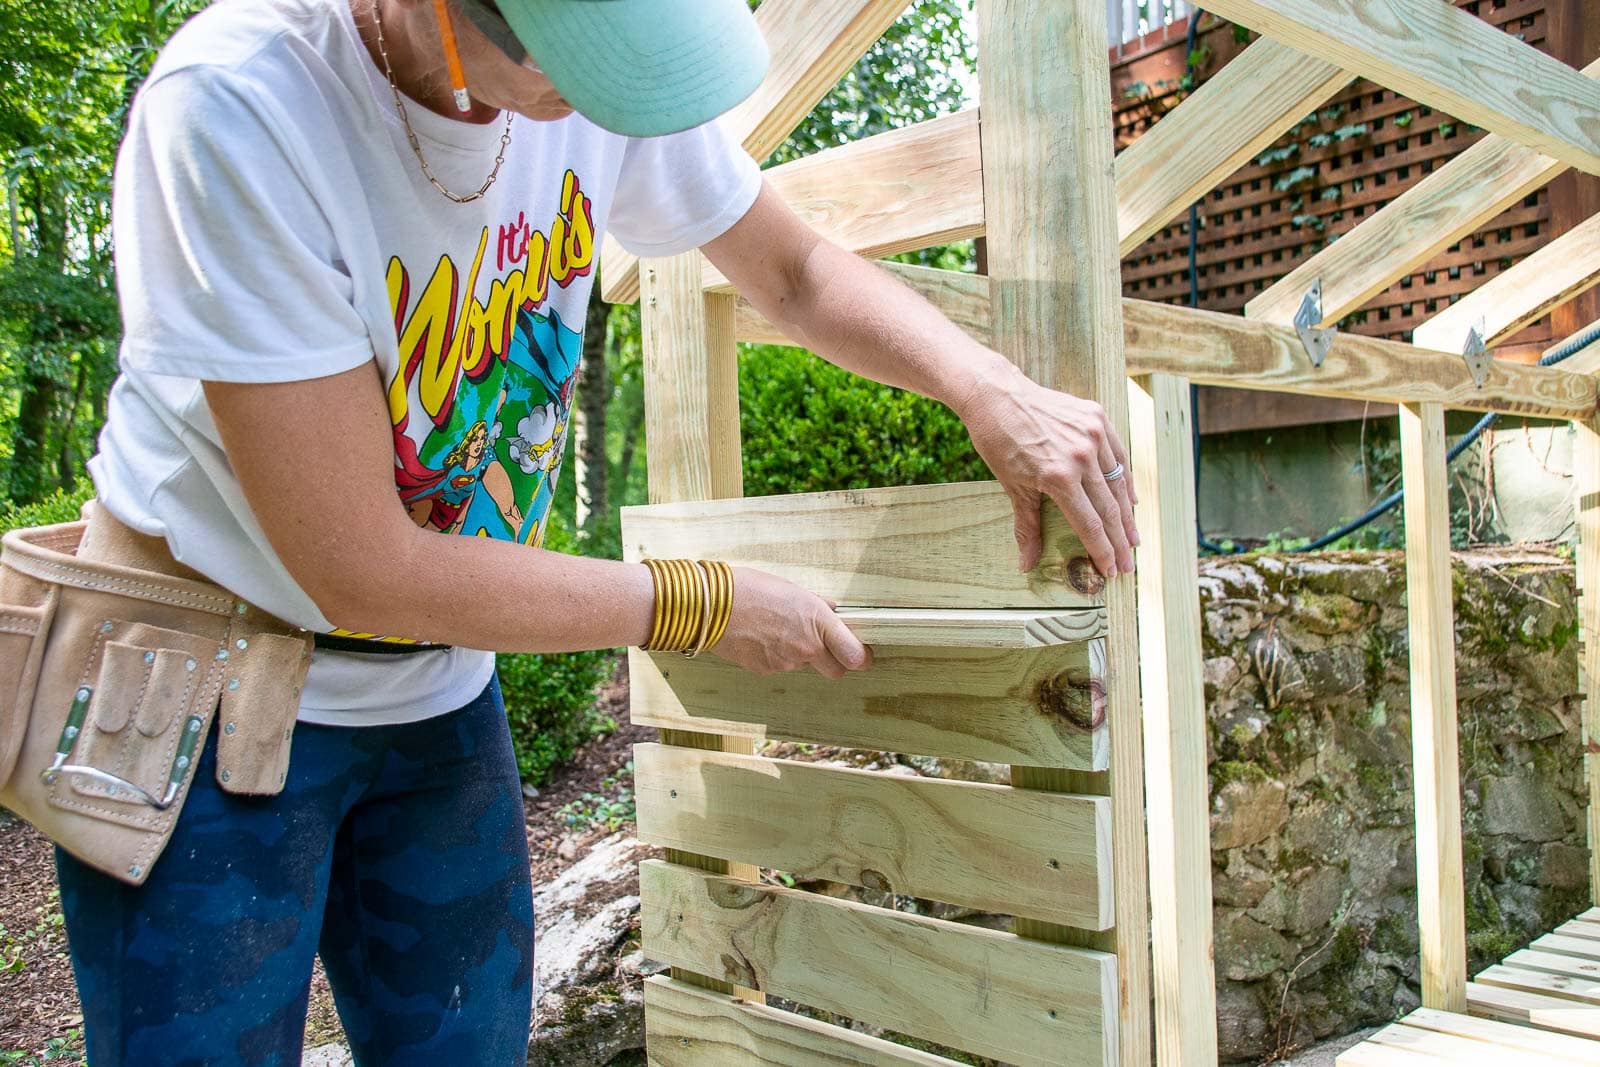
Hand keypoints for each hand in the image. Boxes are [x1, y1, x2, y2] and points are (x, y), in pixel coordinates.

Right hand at [713, 567, 873, 679]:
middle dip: (834, 662)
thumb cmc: (751, 588)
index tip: (861, 653)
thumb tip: (831, 612)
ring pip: (804, 666)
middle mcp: (807, 647)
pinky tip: (762, 636)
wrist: (713, 605)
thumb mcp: (793, 589)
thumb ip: (816, 606)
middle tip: (824, 646)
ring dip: (798, 654)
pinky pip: (780, 666)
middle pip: (836, 671)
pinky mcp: (766, 670)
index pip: (855, 656)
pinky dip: (776, 655)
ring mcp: (786, 662)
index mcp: (818, 621)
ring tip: (778, 629)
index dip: (861, 657)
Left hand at [957, 359, 1139, 577]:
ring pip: (1118, 483)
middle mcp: (1081, 456)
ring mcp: (1093, 434)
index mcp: (1059, 477)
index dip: (1102, 551)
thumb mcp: (1012, 487)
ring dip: (1127, 515)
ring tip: (1133, 539)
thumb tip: (1026, 565)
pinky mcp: (1097, 417)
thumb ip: (1027, 527)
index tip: (1110, 570)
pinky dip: (1124, 480)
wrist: (997, 396)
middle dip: (1120, 541)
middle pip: (1109, 509)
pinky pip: (1118, 456)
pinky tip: (1130, 500)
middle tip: (1127, 565)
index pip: (1090, 524)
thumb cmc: (1000, 443)